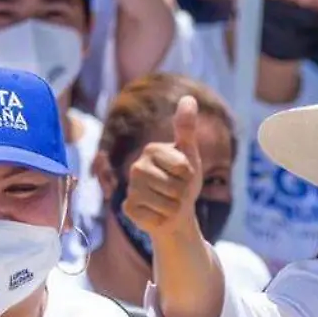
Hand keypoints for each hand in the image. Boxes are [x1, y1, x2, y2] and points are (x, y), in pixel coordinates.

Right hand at [123, 96, 202, 239]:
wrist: (176, 211)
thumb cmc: (183, 181)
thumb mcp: (190, 154)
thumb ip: (187, 128)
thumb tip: (189, 98)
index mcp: (152, 150)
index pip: (183, 167)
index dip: (190, 176)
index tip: (184, 175)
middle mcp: (136, 167)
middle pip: (175, 187)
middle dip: (183, 194)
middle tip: (177, 192)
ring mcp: (130, 188)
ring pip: (167, 204)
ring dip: (174, 208)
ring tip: (169, 203)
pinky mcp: (128, 208)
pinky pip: (155, 217)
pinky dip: (162, 219)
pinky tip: (158, 214)